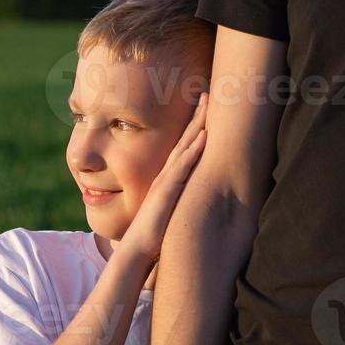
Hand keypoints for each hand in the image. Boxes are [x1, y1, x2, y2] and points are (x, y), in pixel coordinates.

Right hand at [118, 93, 207, 266]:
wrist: (136, 252)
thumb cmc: (153, 237)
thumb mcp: (169, 213)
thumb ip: (178, 203)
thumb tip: (194, 202)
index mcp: (169, 180)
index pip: (183, 148)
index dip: (194, 127)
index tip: (205, 108)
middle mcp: (166, 176)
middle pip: (184, 140)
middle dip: (196, 116)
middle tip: (208, 92)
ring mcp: (166, 182)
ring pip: (184, 147)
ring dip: (197, 125)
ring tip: (208, 103)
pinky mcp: (167, 192)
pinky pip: (183, 167)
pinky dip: (193, 151)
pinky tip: (203, 136)